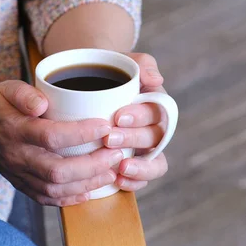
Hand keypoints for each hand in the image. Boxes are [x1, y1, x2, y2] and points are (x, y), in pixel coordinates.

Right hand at [0, 81, 120, 205]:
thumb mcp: (8, 88)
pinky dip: (69, 199)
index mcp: (15, 130)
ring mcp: (18, 174)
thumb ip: (24, 94)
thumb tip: (43, 103)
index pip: (51, 136)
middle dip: (91, 166)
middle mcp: (17, 156)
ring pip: (54, 190)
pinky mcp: (20, 184)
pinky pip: (45, 199)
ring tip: (110, 173)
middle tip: (116, 154)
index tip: (105, 126)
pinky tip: (90, 191)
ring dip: (86, 184)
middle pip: (57, 171)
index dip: (80, 134)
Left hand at [102, 53, 169, 190]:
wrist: (89, 85)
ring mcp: (145, 148)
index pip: (157, 111)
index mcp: (155, 104)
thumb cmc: (109, 74)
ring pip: (155, 161)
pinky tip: (119, 180)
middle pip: (154, 137)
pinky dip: (135, 182)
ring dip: (140, 167)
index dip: (140, 116)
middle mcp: (154, 127)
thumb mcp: (123, 63)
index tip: (119, 116)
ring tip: (120, 167)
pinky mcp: (135, 164)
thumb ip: (142, 65)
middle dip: (133, 139)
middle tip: (109, 139)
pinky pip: (143, 178)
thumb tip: (156, 80)